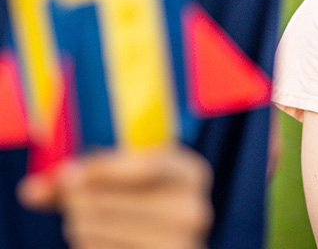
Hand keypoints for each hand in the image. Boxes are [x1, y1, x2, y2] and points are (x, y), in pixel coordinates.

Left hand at [18, 146, 213, 248]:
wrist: (173, 238)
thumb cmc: (147, 195)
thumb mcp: (133, 172)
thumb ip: (87, 172)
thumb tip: (31, 190)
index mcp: (193, 173)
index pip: (144, 168)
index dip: (101, 170)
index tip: (67, 173)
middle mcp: (194, 210)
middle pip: (108, 203)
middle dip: (78, 199)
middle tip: (72, 198)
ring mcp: (182, 246)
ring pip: (95, 232)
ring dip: (78, 225)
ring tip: (87, 219)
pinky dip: (87, 246)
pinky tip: (98, 240)